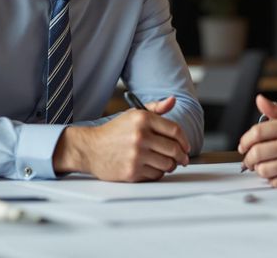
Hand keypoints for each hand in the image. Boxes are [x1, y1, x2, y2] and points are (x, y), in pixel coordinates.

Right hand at [53, 96, 190, 181]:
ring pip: (167, 164)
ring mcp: (136, 155)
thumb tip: (173, 100)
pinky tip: (152, 168)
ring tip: (167, 163)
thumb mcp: (133, 115)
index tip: (186, 146)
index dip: (184, 140)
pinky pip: (156, 175)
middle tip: (182, 159)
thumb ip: (155, 108)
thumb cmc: (114, 132)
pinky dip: (158, 173)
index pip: (175, 130)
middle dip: (181, 156)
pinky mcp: (132, 171)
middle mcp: (140, 136)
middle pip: (174, 149)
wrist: (90, 149)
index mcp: (142, 119)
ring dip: (171, 165)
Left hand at [238, 95, 276, 186]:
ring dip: (258, 169)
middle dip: (248, 158)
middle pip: (256, 152)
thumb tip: (259, 100)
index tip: (243, 145)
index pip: (257, 132)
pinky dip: (271, 179)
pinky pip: (274, 182)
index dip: (245, 140)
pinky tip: (276, 173)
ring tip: (262, 166)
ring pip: (263, 169)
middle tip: (248, 159)